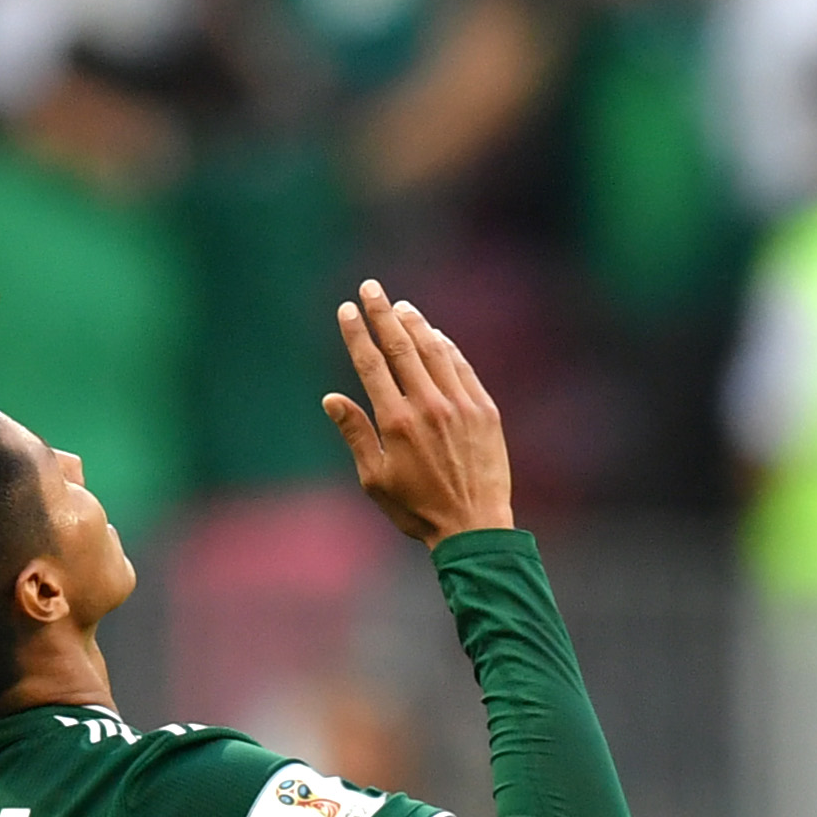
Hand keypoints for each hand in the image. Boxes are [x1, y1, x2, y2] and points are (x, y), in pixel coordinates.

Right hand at [323, 278, 516, 545]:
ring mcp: (460, 405)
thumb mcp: (375, 479)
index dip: (357, 333)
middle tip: (370, 288)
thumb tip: (332, 398)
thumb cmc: (418, 509)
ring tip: (401, 306)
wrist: (475, 528)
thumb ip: (355, 434)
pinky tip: (435, 336)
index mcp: (396, 422)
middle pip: (401, 347)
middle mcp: (428, 406)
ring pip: (434, 351)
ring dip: (415, 325)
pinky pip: (462, 368)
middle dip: (382, 313)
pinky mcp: (485, 411)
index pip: (371, 364)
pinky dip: (447, 348)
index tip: (347, 309)